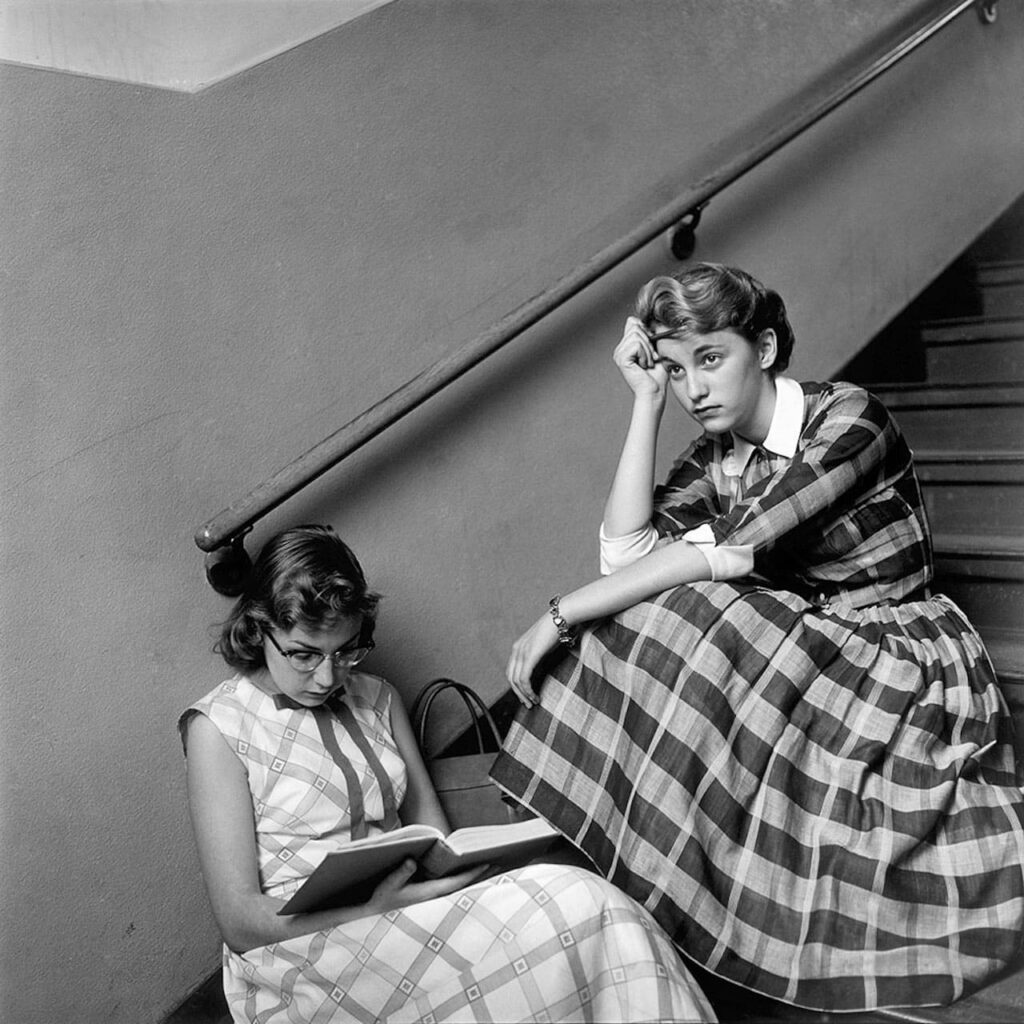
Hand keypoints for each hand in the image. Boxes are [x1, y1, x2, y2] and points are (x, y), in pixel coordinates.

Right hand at [368, 859, 491, 913]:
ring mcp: (433, 901)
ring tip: (487, 868)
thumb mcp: (389, 885)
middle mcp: (435, 898)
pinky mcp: (428, 901)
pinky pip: (451, 890)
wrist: (374, 917)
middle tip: (498, 864)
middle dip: (479, 875)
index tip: (488, 864)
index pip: (458, 882)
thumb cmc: (382, 900)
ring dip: (472, 879)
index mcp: (430, 893)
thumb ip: (401, 873)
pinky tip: (465, 877)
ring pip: (458, 889)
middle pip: (463, 886)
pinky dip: (461, 882)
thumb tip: (411, 861)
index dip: (473, 873)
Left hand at [506, 613, 559, 706]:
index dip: (516, 687)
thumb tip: (538, 672)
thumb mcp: (543, 647)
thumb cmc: (556, 631)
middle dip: (518, 694)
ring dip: (524, 695)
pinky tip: (535, 696)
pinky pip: (524, 678)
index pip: (511, 672)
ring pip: (516, 681)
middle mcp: (517, 650)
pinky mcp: (530, 655)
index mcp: (518, 647)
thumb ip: (538, 657)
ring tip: (533, 702)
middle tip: (528, 704)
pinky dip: (528, 690)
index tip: (526, 697)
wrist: (562, 617)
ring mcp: (522, 652)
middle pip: (511, 678)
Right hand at [613, 317, 667, 400]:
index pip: (633, 322)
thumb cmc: (657, 374)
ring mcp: (619, 353)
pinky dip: (645, 354)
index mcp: (626, 345)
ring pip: (637, 335)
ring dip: (648, 350)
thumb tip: (645, 319)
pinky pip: (637, 344)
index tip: (652, 347)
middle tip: (650, 358)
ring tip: (647, 363)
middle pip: (636, 326)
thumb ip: (648, 334)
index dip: (645, 330)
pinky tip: (644, 366)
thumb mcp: (655, 349)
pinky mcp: (621, 358)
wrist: (655, 391)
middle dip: (648, 342)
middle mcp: (620, 349)